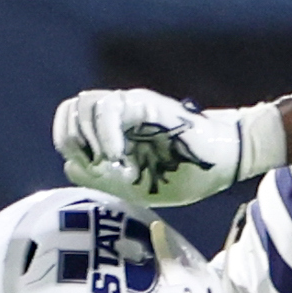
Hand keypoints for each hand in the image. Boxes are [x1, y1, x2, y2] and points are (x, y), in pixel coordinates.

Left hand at [54, 88, 282, 212]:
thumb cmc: (186, 176)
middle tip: (92, 162)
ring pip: (84, 103)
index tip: (89, 169)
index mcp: (111, 133)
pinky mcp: (143, 103)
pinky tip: (117, 155)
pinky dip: (105, 132)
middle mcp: (116, 115)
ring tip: (108, 160)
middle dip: (70, 138)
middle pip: (70, 109)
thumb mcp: (137, 189)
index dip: (68, 144)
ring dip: (87, 136)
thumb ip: (102, 179)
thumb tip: (68, 164)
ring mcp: (129, 106)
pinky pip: (109, 106)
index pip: (69, 122)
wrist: (224, 162)